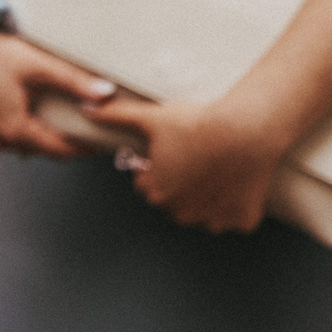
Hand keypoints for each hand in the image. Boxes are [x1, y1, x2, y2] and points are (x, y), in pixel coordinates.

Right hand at [0, 30, 114, 157]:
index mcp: (13, 128)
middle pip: (38, 148)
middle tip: (78, 123)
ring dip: (33, 133)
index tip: (99, 143)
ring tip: (50, 114)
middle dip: (58, 138)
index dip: (82, 147)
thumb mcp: (36, 64)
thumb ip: (73, 82)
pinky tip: (18, 108)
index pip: (58, 150)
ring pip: (16, 142)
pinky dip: (11, 126)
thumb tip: (106, 93)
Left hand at [83, 95, 288, 232]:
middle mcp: (182, 213)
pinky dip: (234, 203)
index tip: (173, 148)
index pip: (148, 183)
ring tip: (215, 164)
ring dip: (206, 195)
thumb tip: (85, 110)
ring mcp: (214, 220)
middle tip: (195, 154)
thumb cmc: (197, 123)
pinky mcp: (241, 221)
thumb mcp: (151, 117)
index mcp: (156, 192)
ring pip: (203, 209)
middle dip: (180, 182)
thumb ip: (115, 116)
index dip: (159, 164)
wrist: (247, 130)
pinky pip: (233, 216)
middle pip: (175, 199)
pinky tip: (235, 179)